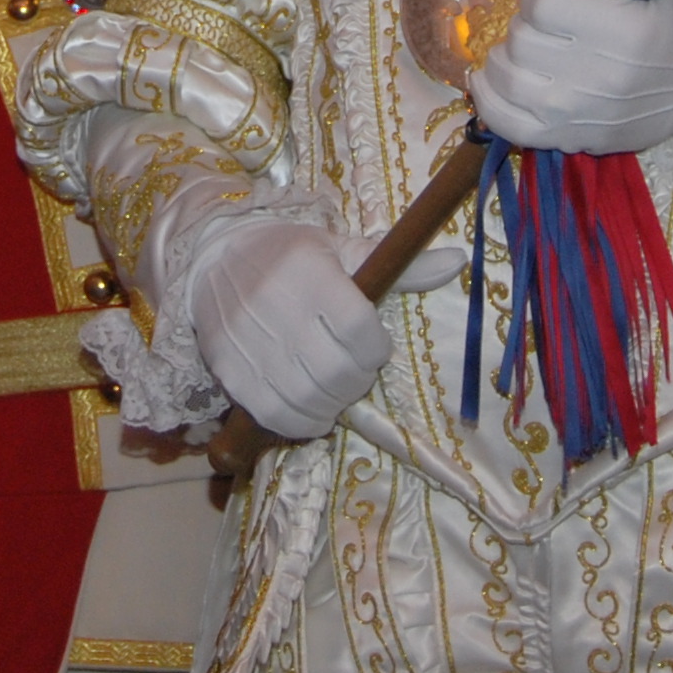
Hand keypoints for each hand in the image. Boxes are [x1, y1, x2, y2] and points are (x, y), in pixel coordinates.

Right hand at [180, 214, 460, 440]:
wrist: (215, 260)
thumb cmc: (291, 255)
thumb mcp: (342, 250)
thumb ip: (400, 267)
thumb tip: (457, 262)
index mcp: (309, 272)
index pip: (358, 329)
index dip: (376, 349)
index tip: (374, 345)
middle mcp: (277, 308)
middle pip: (337, 372)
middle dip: (358, 380)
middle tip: (354, 368)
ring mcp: (250, 345)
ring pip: (310, 400)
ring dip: (334, 405)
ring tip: (334, 387)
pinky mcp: (231, 373)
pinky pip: (277, 417)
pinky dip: (303, 422)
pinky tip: (310, 407)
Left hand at [468, 0, 672, 153]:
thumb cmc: (664, 22)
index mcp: (620, 29)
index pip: (540, 3)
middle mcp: (599, 76)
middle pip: (520, 40)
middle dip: (523, 26)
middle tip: (543, 27)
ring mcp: (581, 114)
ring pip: (506, 78)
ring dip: (503, 58)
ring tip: (520, 52)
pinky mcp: (572, 140)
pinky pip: (507, 125)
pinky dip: (488, 101)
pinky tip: (486, 81)